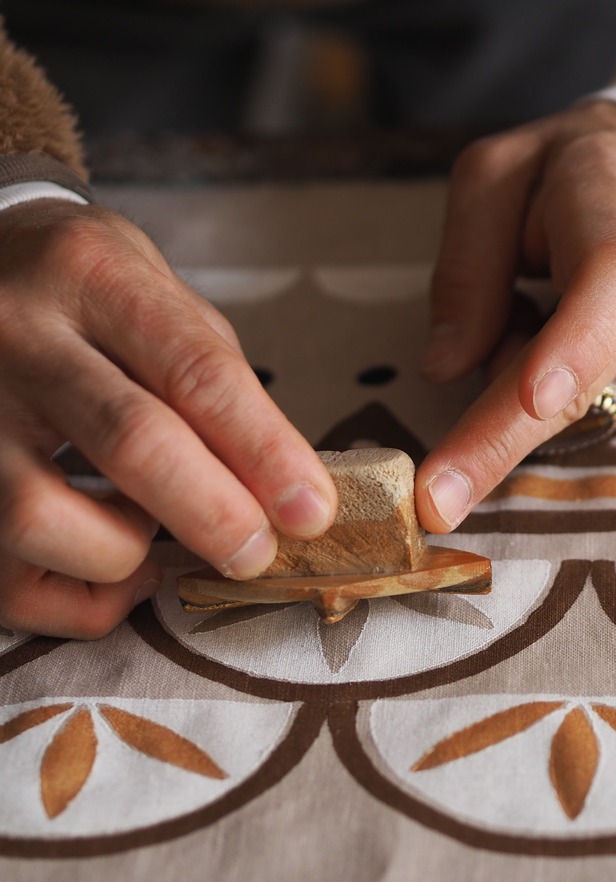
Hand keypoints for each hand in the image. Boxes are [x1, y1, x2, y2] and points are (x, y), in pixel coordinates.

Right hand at [0, 200, 336, 637]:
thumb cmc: (83, 299)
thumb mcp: (153, 296)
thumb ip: (213, 382)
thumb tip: (282, 492)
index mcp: (89, 275)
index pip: (195, 370)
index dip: (265, 452)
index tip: (311, 510)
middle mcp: (15, 336)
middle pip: (129, 442)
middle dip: (213, 514)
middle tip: (256, 553)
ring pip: (39, 516)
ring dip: (121, 551)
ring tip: (147, 532)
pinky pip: (8, 578)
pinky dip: (79, 597)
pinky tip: (109, 567)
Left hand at [416, 100, 615, 530]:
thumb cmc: (595, 171)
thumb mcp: (506, 173)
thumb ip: (466, 264)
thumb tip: (446, 369)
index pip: (607, 282)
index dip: (570, 347)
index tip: (532, 399)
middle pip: (579, 389)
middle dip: (497, 443)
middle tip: (435, 503)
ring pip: (576, 410)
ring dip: (533, 384)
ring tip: (557, 307)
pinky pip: (602, 415)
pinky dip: (573, 390)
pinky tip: (593, 338)